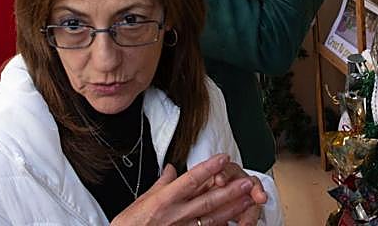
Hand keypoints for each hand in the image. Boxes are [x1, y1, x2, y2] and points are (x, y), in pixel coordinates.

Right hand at [108, 155, 260, 225]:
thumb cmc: (130, 224)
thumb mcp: (143, 198)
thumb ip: (161, 182)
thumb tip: (171, 168)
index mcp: (164, 199)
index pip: (190, 179)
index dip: (208, 168)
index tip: (222, 158)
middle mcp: (175, 214)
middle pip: (207, 200)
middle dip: (229, 190)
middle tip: (247, 181)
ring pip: (212, 217)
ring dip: (232, 208)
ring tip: (247, 199)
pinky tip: (233, 222)